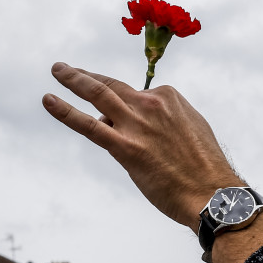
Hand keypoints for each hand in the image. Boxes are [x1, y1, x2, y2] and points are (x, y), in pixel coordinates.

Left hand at [43, 62, 243, 232]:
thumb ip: (167, 119)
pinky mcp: (125, 147)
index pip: (135, 96)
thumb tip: (142, 124)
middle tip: (64, 68)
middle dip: (84, 75)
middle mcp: (150, 104)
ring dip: (72, 79)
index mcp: (168, 97)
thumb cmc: (204, 167)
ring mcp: (136, 124)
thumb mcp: (192, 128)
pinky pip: (89, 125)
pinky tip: (49, 100)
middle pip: (110, 84)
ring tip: (57, 71)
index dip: (124, 112)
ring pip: (97, 94)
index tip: (126, 129)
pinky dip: (66, 111)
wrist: (213, 194)